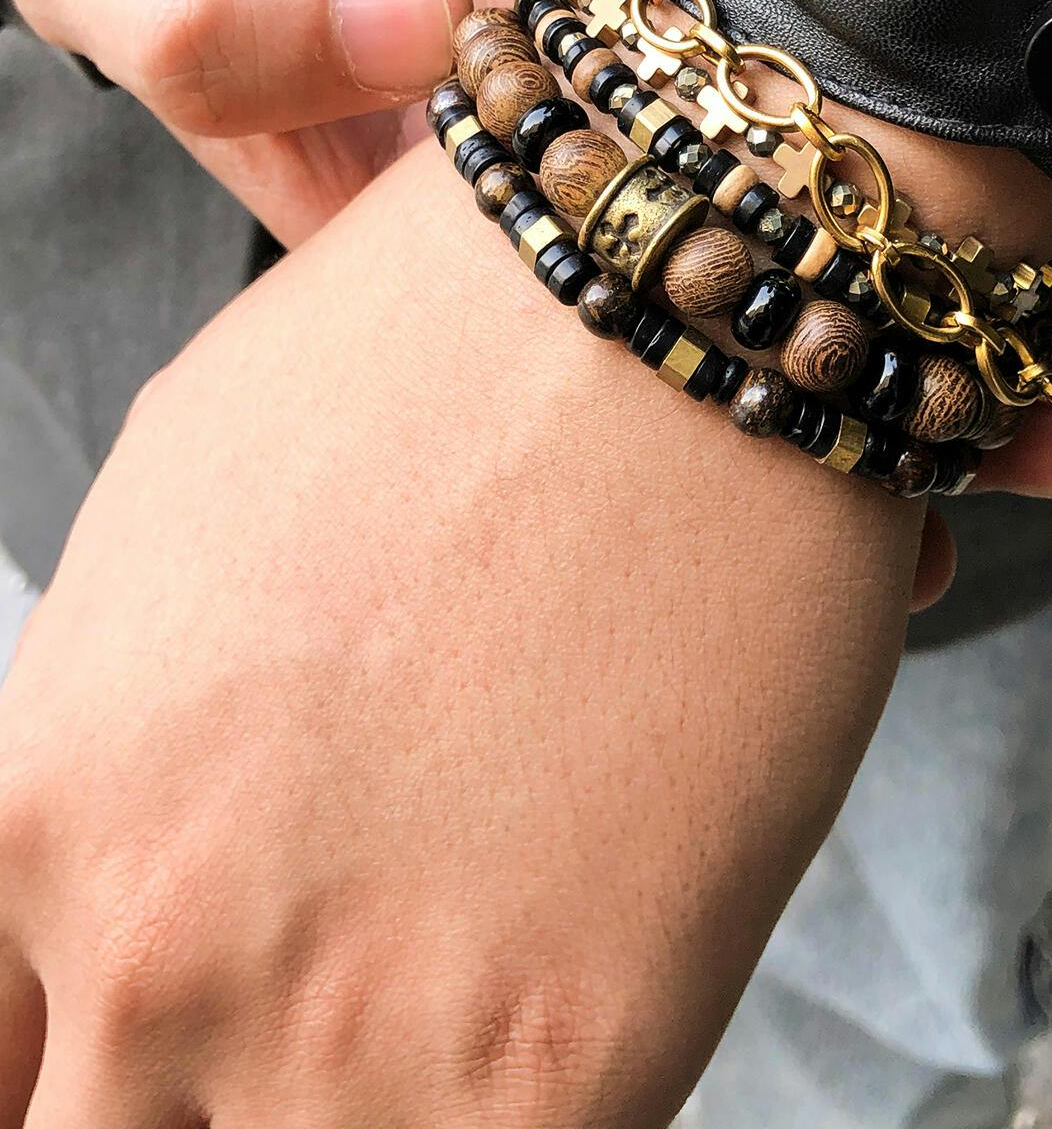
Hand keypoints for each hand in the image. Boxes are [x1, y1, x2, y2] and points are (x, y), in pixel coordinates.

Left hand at [0, 136, 932, 1128]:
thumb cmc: (453, 361)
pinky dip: (520, 1125)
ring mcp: (344, 1035)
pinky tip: (564, 1039)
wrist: (686, 304)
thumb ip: (121, 729)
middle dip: (213, 1100)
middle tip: (327, 1016)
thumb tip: (133, 849)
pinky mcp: (559, 1075)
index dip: (60, 1064)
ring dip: (367, 1116)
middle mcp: (153, 943)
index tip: (136, 1053)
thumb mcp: (186, 506)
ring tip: (445, 1017)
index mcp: (45, 797)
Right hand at [2, 0, 1051, 528]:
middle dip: (909, 374)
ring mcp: (659, 65)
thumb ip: (196, 6)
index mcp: (433, 233)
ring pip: (832, 181)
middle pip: (757, 306)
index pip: (607, 377)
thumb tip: (398, 22)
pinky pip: (847, 23)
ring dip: (972, 245)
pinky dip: (947, 76)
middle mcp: (576, 173)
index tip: (904, 515)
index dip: (751, 451)